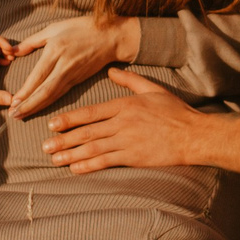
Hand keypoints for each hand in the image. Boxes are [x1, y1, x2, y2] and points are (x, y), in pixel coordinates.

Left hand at [2, 15, 142, 118]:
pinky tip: (39, 109)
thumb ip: (32, 41)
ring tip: (22, 115)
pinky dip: (49, 103)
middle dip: (28, 105)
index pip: (38, 76)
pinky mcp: (78, 80)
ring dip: (37, 107)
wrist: (111, 37)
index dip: (25, 91)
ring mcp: (73, 75)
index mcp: (57, 50)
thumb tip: (13, 52)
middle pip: (45, 91)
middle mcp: (64, 65)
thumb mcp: (55, 27)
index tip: (13, 102)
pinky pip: (61, 94)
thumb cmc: (82, 28)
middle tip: (14, 115)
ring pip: (53, 96)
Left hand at [40, 70, 204, 173]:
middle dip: (63, 140)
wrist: (193, 135)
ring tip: (54, 159)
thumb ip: (129, 80)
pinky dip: (89, 166)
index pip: (90, 113)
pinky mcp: (134, 158)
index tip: (53, 124)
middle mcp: (122, 123)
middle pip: (86, 132)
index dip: (69, 119)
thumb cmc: (175, 112)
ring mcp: (127, 142)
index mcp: (124, 105)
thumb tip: (111, 70)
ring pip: (92, 148)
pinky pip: (106, 162)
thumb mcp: (152, 89)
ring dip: (71, 154)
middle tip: (45, 145)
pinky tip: (75, 169)